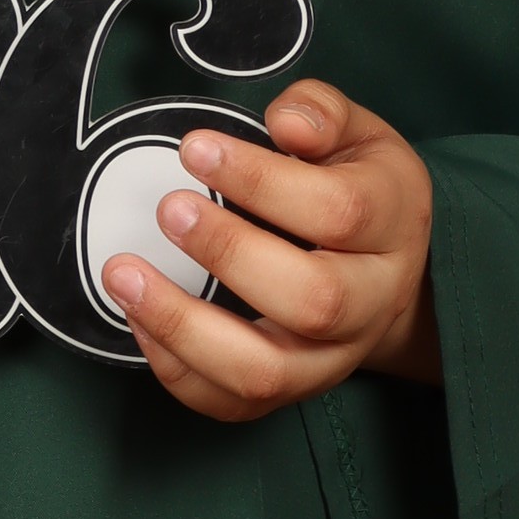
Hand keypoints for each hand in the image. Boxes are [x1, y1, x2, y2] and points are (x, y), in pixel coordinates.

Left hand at [104, 79, 443, 426]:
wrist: (392, 275)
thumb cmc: (358, 190)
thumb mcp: (358, 135)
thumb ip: (322, 115)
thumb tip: (286, 122)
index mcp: (395, 226)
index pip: (339, 211)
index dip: (262, 180)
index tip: (195, 148)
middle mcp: (373, 302)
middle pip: (313, 300)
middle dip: (229, 253)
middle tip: (169, 209)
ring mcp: (333, 358)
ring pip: (265, 369)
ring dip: (183, 326)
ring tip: (123, 274)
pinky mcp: (292, 390)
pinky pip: (232, 403)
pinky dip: (176, 368)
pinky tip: (139, 316)